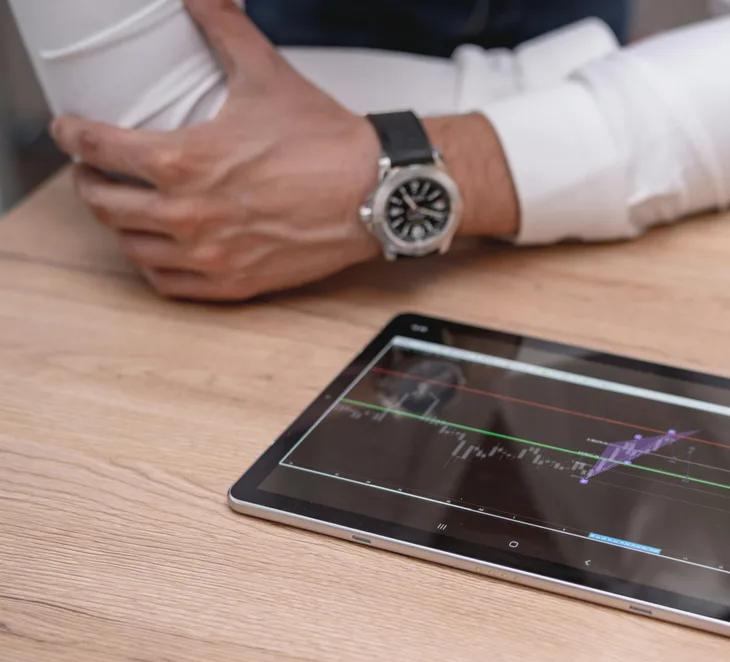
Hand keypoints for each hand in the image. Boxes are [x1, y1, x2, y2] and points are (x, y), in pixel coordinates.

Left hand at [51, 0, 381, 301]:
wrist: (376, 192)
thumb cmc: (326, 141)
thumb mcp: (266, 74)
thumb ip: (224, 28)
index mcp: (184, 160)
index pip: (98, 149)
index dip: (73, 136)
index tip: (70, 130)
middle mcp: (188, 214)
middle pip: (104, 204)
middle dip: (88, 182)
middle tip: (93, 171)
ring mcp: (210, 253)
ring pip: (131, 248)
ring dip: (118, 226)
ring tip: (123, 209)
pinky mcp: (234, 282)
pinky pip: (169, 283)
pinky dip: (152, 265)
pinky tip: (156, 248)